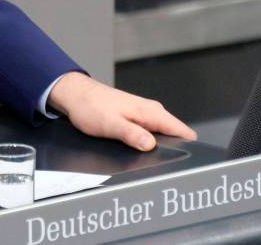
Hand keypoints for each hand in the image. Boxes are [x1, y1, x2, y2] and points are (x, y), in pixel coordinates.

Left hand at [47, 72, 196, 150]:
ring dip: (156, 148)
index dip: (186, 148)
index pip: (183, 132)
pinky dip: (146, 143)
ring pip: (161, 136)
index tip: (180, 163)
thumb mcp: (111, 124)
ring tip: (144, 159)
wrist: (75, 94)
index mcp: (151, 112)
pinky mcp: (135, 118)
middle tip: (156, 165)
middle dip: (170, 151)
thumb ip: (132, 134)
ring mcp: (144, 114)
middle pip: (174, 136)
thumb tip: (150, 145)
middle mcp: (151, 112)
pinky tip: (136, 150)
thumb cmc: (90, 106)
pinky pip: (149, 134)